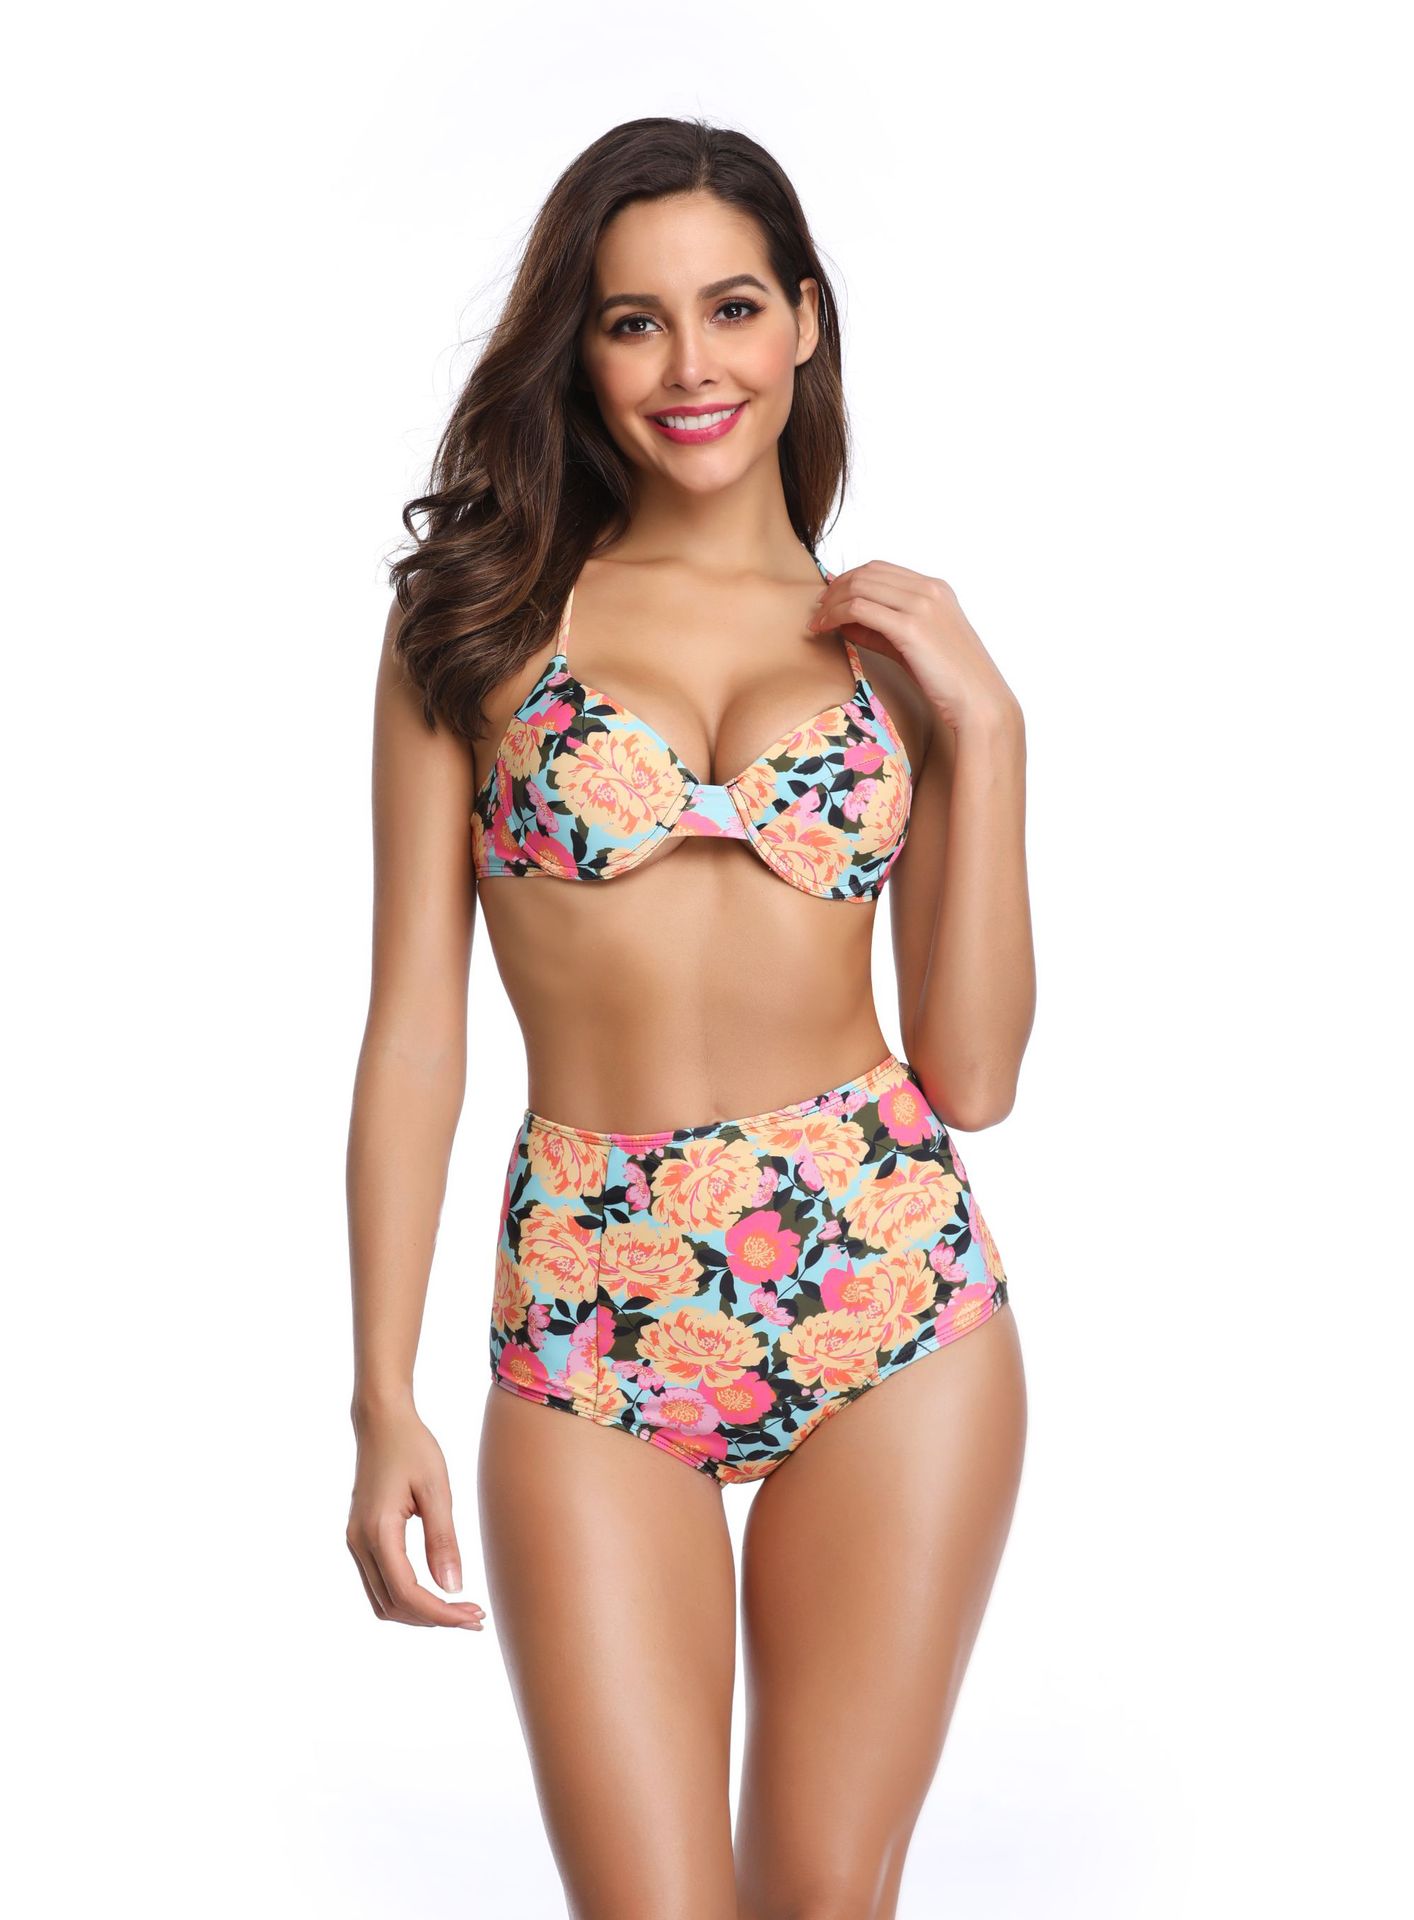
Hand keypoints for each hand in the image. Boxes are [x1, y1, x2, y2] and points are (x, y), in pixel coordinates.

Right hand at [347, 1400, 485, 1628]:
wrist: (381, 1422)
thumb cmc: (412, 1447)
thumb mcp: (436, 1489)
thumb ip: (443, 1540)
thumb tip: (452, 1588)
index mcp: (378, 1531)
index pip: (408, 1593)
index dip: (441, 1613)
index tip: (474, 1616)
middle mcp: (359, 1543)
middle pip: (393, 1605)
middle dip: (434, 1619)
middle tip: (474, 1617)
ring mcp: (355, 1542)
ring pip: (383, 1602)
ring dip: (419, 1613)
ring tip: (459, 1610)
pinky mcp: (359, 1539)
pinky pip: (379, 1585)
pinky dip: (406, 1598)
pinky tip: (435, 1592)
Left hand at [809, 559, 1019, 734]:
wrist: (978, 700)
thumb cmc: (949, 679)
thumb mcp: (913, 646)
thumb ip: (882, 630)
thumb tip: (845, 622)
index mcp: (935, 588)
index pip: (880, 569)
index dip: (849, 579)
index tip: (830, 598)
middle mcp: (929, 589)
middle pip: (866, 573)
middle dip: (835, 589)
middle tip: (817, 609)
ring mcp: (921, 605)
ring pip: (859, 587)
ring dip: (831, 602)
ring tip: (816, 621)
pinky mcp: (911, 627)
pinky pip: (859, 608)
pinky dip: (836, 615)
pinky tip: (825, 628)